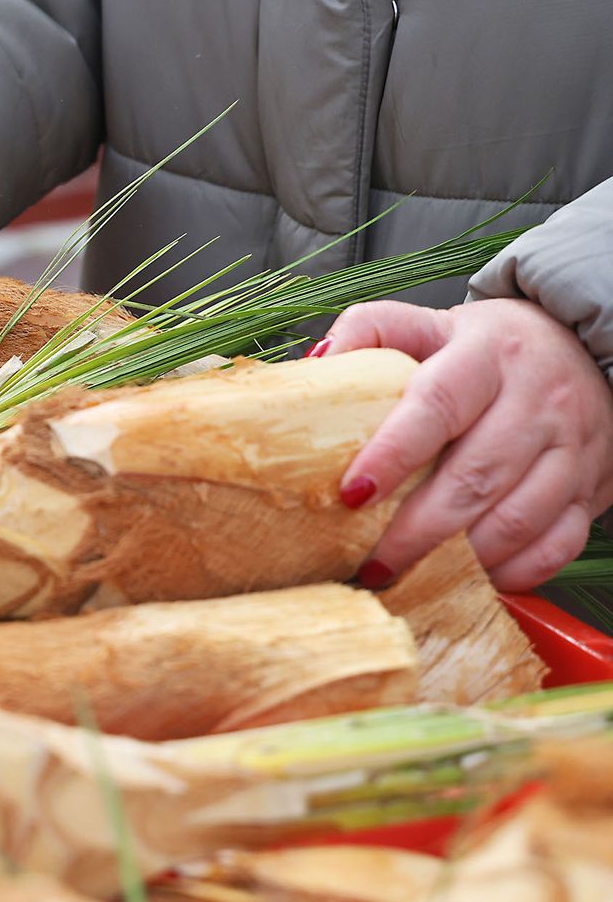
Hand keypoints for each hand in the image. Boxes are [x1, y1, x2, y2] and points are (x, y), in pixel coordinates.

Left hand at [320, 298, 612, 590]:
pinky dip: (515, 570)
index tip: (351, 495)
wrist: (579, 344)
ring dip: (460, 559)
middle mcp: (537, 400)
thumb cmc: (482, 348)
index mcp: (486, 355)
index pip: (437, 406)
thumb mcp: (428, 323)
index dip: (392, 454)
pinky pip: (560, 541)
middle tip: (371, 563)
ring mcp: (572, 447)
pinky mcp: (593, 486)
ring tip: (410, 577)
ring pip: (517, 518)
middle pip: (475, 477)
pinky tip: (472, 578)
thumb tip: (316, 363)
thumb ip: (371, 331)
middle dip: (416, 530)